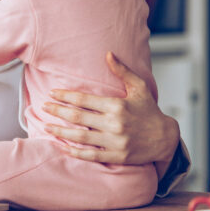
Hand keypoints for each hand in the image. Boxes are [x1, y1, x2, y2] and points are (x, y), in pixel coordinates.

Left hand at [42, 52, 179, 167]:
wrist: (165, 138)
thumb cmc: (150, 110)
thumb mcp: (139, 87)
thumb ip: (122, 71)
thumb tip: (108, 54)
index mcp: (117, 106)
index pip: (84, 100)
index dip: (65, 96)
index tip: (52, 93)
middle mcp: (114, 124)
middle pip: (78, 118)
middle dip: (58, 111)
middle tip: (44, 107)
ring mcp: (115, 142)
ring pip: (80, 137)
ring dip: (61, 132)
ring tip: (47, 127)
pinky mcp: (116, 157)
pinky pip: (91, 155)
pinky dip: (76, 152)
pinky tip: (63, 147)